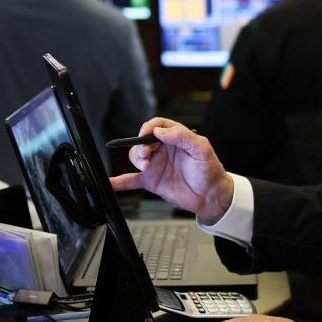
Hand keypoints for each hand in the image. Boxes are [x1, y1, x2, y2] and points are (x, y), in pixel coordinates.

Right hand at [108, 118, 233, 222]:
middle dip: (141, 145)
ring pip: (136, 157)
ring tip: (145, 167)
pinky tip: (110, 182)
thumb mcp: (201, 149)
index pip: (157, 126)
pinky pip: (131, 179)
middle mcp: (163, 150)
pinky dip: (120, 181)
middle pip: (143, 140)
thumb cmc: (210, 170)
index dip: (149, 128)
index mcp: (175, 138)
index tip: (147, 135)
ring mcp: (156, 165)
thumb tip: (160, 131)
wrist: (211, 196)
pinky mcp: (151, 181)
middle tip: (147, 154)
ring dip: (137, 159)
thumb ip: (183, 136)